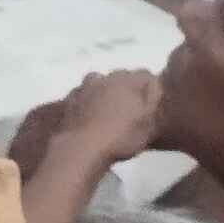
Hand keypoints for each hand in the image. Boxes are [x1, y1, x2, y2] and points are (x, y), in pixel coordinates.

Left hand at [18, 67, 163, 171]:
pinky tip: (90, 115)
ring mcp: (84, 87)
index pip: (145, 74)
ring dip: (106, 92)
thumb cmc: (121, 136)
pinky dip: (88, 101)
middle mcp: (105, 77)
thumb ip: (153, 98)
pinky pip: (83, 95)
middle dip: (128, 88)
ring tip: (109, 111)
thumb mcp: (148, 121)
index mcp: (127, 80)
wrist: (81, 148)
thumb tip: (153, 82)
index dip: (150, 88)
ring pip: (100, 82)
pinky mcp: (69, 99)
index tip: (150, 103)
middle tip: (131, 109)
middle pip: (121, 77)